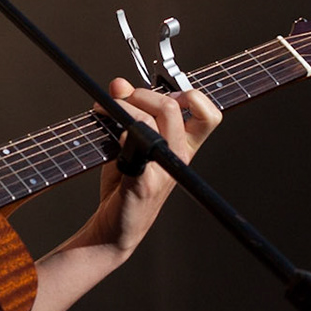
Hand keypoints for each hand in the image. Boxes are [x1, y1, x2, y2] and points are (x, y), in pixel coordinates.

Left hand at [74, 77, 221, 260]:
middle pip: (172, 107)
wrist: (113, 226)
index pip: (207, 114)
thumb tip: (118, 84)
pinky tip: (111, 137)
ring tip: (103, 114)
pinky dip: (121, 135)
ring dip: (121, 109)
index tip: (163, 93)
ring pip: (150, 122)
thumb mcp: (127, 140)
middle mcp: (179, 156)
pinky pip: (136, 146)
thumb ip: (126, 110)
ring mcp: (163, 169)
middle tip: (120, 100)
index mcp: (183, 146)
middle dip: (141, 95)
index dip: (190, 95)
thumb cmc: (124, 183)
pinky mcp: (144, 181)